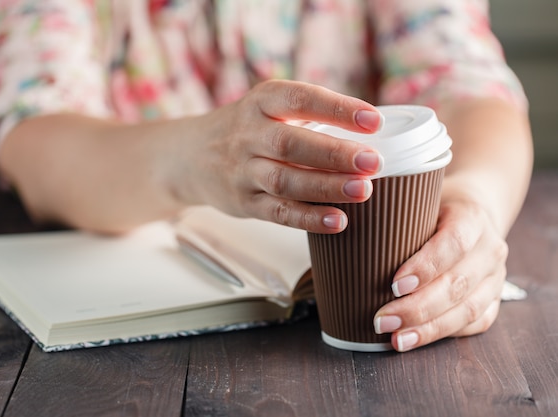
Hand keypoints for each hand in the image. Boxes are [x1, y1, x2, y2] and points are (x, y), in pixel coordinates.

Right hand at [181, 79, 383, 233]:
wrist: (191, 156)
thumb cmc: (246, 130)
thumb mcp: (268, 109)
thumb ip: (310, 117)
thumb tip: (372, 135)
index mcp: (261, 103)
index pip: (300, 99)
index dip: (337, 109)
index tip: (372, 120)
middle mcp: (248, 134)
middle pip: (291, 143)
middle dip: (334, 153)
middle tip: (373, 162)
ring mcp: (243, 171)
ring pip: (285, 180)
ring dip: (326, 186)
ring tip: (363, 190)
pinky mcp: (244, 202)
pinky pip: (277, 212)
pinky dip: (308, 218)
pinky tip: (337, 220)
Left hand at [372, 184, 507, 350]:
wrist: (474, 211)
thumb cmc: (432, 206)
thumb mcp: (415, 198)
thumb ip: (389, 212)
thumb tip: (337, 226)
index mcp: (472, 217)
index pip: (454, 242)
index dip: (426, 266)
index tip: (394, 285)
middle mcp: (490, 249)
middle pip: (457, 283)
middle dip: (418, 308)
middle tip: (381, 320)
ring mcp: (495, 277)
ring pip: (468, 309)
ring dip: (429, 328)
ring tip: (396, 339)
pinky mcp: (493, 298)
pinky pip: (475, 323)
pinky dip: (443, 334)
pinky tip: (415, 339)